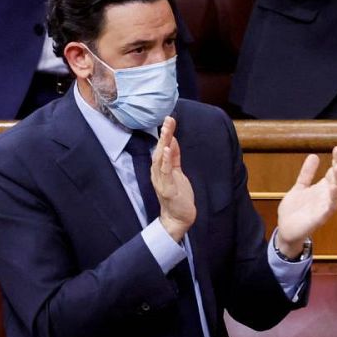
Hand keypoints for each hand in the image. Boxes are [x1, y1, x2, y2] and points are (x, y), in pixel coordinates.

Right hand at [152, 117, 196, 241]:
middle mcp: (157, 173)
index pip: (162, 147)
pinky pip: (165, 172)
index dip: (166, 133)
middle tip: (168, 119)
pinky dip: (165, 160)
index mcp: (160, 169)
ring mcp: (161, 181)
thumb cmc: (178, 195)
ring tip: (167, 129)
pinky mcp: (167, 189)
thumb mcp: (177, 172)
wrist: (178, 218)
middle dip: (164, 134)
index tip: (169, 119)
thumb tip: (171, 140)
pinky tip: (166, 149)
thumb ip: (173, 157)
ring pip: (160, 159)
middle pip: (159, 150)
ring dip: (163, 143)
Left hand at [274, 147, 336, 255]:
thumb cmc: (294, 210)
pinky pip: (328, 209)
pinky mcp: (319, 218)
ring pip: (336, 193)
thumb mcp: (300, 187)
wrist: (285, 229)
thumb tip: (314, 156)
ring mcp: (324, 207)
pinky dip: (331, 200)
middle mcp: (326, 197)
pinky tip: (333, 190)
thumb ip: (307, 173)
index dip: (336, 161)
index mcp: (322, 189)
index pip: (333, 172)